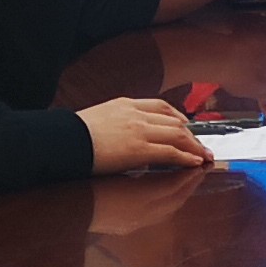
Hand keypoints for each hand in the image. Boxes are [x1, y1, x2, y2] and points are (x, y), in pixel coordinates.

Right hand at [80, 94, 211, 175]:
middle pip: (174, 121)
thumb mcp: (97, 119)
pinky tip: (195, 162)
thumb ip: (116, 123)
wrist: (61, 141)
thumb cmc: (72, 137)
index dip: (178, 117)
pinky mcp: (139, 149)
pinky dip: (186, 157)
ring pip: (178, 135)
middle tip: (202, 145)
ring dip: (194, 146)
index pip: (160, 107)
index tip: (187, 126)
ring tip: (204, 156)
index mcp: (125, 104)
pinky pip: (171, 152)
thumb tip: (122, 135)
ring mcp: (139, 130)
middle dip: (192, 135)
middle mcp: (135, 114)